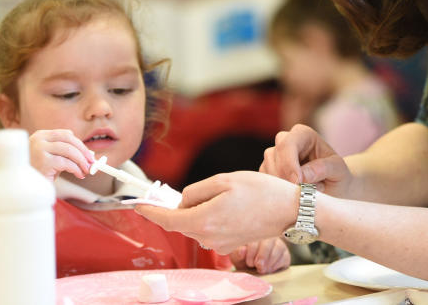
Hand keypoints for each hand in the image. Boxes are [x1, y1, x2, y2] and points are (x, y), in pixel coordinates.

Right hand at [27, 129, 92, 180]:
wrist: (23, 187)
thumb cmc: (39, 173)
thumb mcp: (53, 158)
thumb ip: (67, 153)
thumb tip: (90, 154)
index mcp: (41, 136)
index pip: (65, 134)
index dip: (80, 144)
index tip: (89, 154)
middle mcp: (39, 139)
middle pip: (69, 139)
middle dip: (83, 151)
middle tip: (92, 162)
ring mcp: (39, 149)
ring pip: (69, 150)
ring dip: (81, 161)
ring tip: (86, 170)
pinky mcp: (43, 161)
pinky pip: (66, 163)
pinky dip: (76, 169)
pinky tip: (79, 175)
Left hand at [136, 171, 296, 254]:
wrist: (289, 210)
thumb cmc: (260, 191)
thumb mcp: (224, 180)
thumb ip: (197, 191)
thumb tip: (182, 202)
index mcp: (204, 220)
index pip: (168, 219)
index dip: (151, 212)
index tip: (139, 205)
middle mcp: (209, 237)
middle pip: (183, 221)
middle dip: (183, 207)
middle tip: (202, 190)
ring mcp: (219, 244)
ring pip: (197, 225)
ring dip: (201, 211)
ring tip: (226, 196)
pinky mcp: (229, 246)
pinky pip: (211, 230)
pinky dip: (212, 218)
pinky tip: (232, 207)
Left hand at [229, 237, 290, 273]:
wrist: (252, 269)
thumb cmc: (243, 260)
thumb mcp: (237, 257)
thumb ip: (238, 253)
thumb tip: (242, 250)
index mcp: (255, 233)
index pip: (256, 236)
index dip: (253, 250)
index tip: (249, 263)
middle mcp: (268, 236)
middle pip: (269, 241)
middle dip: (263, 255)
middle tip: (258, 266)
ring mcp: (278, 244)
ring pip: (278, 248)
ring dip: (270, 261)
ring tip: (263, 270)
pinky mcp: (285, 254)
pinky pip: (284, 257)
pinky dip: (276, 265)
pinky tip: (269, 270)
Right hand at [260, 124, 352, 196]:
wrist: (333, 188)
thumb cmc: (337, 176)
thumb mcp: (338, 170)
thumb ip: (323, 168)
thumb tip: (302, 176)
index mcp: (303, 134)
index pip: (287, 144)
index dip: (289, 164)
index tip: (297, 182)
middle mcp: (286, 141)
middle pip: (273, 155)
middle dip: (284, 177)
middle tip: (300, 194)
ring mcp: (274, 156)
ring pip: (267, 169)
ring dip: (283, 186)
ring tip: (306, 192)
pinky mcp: (268, 172)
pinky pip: (265, 182)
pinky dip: (278, 192)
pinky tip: (294, 195)